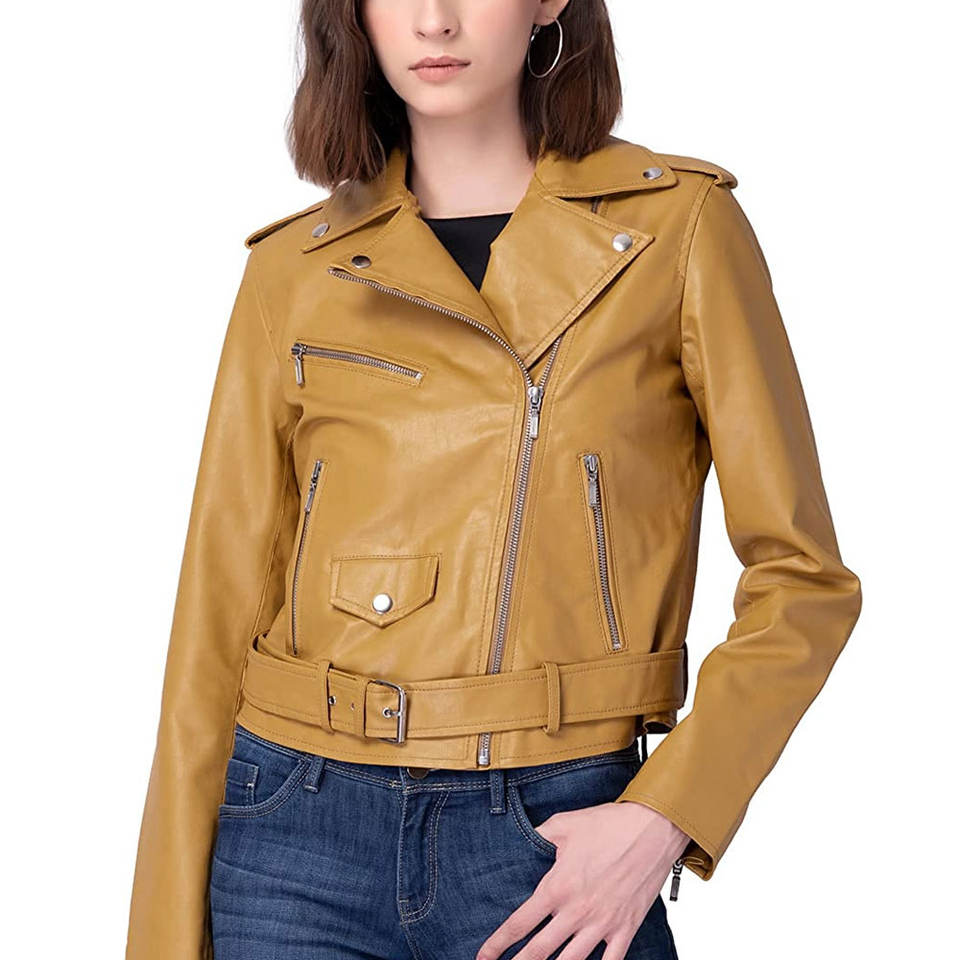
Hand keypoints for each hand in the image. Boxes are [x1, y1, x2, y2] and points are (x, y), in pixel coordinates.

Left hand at [475, 799, 689, 959]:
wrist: (654, 829)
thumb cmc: (609, 824)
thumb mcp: (564, 824)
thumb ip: (538, 837)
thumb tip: (520, 841)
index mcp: (558, 886)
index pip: (520, 923)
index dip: (498, 943)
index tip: (484, 955)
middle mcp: (577, 911)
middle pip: (539, 951)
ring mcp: (603, 924)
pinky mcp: (625, 928)